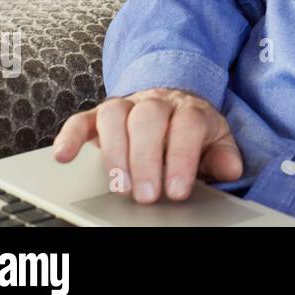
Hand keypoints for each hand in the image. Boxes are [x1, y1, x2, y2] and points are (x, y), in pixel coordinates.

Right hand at [52, 88, 242, 203]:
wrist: (170, 98)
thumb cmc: (190, 128)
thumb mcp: (214, 139)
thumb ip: (222, 153)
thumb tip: (231, 168)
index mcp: (187, 109)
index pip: (187, 126)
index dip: (182, 158)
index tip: (177, 191)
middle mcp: (155, 103)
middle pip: (149, 120)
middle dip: (146, 159)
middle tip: (146, 196)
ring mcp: (125, 106)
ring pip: (115, 117)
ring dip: (114, 152)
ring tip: (118, 187)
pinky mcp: (97, 115)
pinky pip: (80, 119)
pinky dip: (69, 136)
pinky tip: (64, 156)